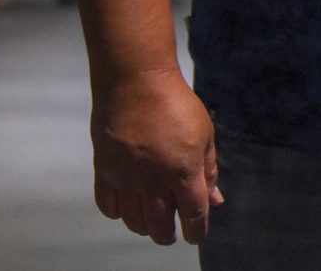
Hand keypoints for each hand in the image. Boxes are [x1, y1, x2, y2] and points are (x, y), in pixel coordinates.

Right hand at [90, 67, 222, 244]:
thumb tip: (215, 201)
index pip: (193, 212)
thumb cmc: (177, 105)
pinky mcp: (104, 169)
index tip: (195, 237)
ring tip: (149, 227)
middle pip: (159, 222)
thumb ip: (209, 170)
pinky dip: (116, 212)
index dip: (195, 229)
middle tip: (169, 236)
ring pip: (133, 218)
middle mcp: (154, 179)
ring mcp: (127, 176)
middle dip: (166, 234)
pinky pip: (108, 203)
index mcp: (184, 170)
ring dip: (142, 227)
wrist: (137, 83)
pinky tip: (124, 210)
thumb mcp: (205, 134)